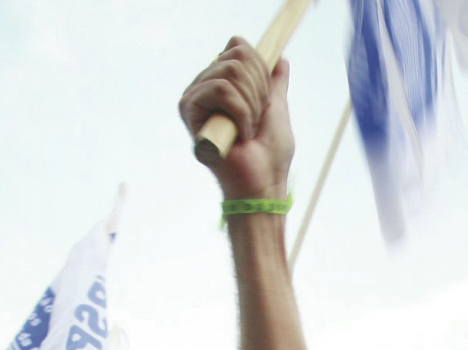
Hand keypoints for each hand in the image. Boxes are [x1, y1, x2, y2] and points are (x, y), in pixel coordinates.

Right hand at [180, 38, 293, 199]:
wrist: (262, 183)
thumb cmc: (270, 155)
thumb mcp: (277, 108)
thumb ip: (274, 83)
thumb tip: (279, 57)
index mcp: (224, 85)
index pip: (238, 47)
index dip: (260, 69)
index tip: (265, 100)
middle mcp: (205, 86)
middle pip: (236, 56)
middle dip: (258, 89)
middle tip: (258, 119)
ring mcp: (195, 97)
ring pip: (230, 71)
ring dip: (251, 103)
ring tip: (249, 128)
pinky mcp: (188, 109)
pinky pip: (221, 89)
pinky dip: (242, 111)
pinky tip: (242, 133)